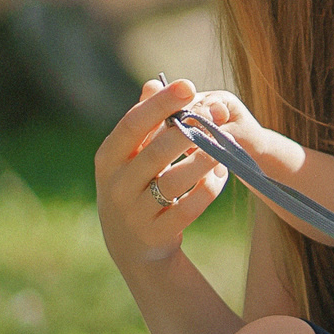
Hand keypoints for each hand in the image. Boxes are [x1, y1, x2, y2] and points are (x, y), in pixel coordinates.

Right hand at [97, 76, 239, 265]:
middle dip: (189, 130)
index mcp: (108, 159)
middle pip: (155, 153)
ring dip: (204, 159)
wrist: (133, 249)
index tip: (188, 85)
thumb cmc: (135, 189)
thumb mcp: (129, 159)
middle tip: (216, 111)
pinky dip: (209, 188)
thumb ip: (143, 124)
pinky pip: (189, 208)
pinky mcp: (156, 235)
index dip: (160, 105)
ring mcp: (134, 214)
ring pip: (175, 182)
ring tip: (226, 142)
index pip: (132, 125)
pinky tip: (222, 173)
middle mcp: (115, 186)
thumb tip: (153, 83)